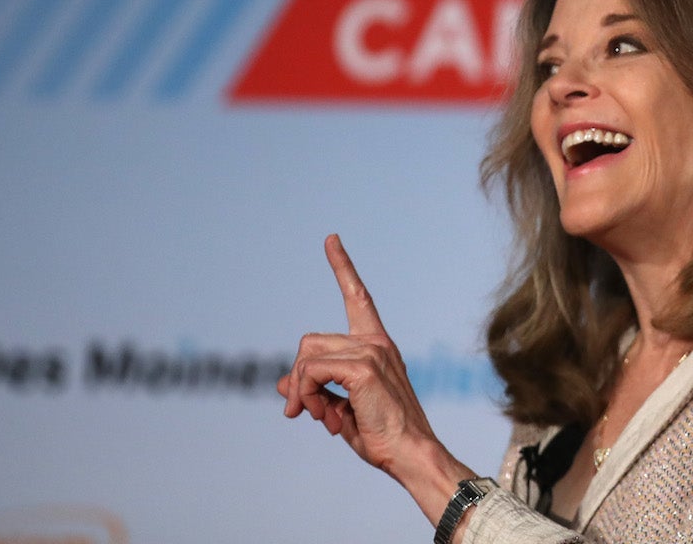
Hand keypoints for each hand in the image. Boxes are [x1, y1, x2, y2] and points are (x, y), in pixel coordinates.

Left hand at [278, 235, 463, 490]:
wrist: (410, 453)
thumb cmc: (382, 434)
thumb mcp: (341, 408)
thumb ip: (316, 389)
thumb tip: (282, 382)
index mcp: (377, 346)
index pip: (358, 297)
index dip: (343, 267)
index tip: (331, 239)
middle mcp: (376, 342)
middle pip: (310, 341)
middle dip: (298, 378)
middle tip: (302, 412)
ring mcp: (371, 351)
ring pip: (307, 358)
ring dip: (302, 392)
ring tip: (320, 418)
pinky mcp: (363, 367)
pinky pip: (312, 372)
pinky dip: (307, 395)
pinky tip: (326, 417)